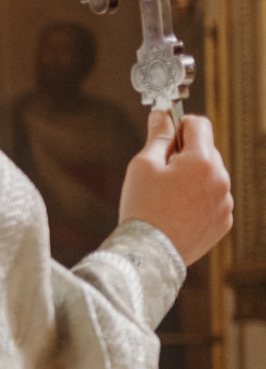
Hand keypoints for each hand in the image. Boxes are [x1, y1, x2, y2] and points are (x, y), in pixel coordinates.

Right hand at [121, 111, 232, 265]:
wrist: (150, 253)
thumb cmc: (143, 207)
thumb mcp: (142, 166)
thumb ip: (157, 137)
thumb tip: (162, 115)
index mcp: (202, 161)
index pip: (199, 125)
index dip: (180, 124)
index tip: (167, 132)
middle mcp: (221, 179)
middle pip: (207, 151)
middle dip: (187, 154)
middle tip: (161, 172)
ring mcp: (225, 202)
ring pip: (211, 177)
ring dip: (194, 179)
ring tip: (168, 198)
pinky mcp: (224, 222)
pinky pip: (214, 200)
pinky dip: (200, 201)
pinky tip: (178, 212)